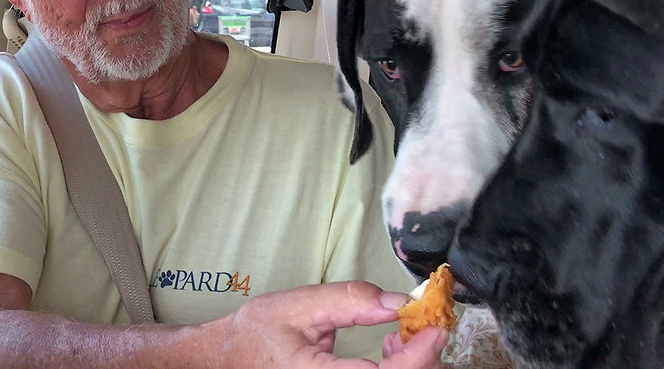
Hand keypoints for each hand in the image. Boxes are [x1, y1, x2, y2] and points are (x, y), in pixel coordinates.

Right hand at [208, 280, 445, 367]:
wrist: (228, 358)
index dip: (418, 355)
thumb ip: (350, 301)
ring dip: (412, 364)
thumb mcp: (299, 306)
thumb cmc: (256, 334)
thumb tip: (397, 301)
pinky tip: (390, 348)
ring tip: (402, 332)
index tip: (435, 326)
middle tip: (427, 322)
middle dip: (423, 357)